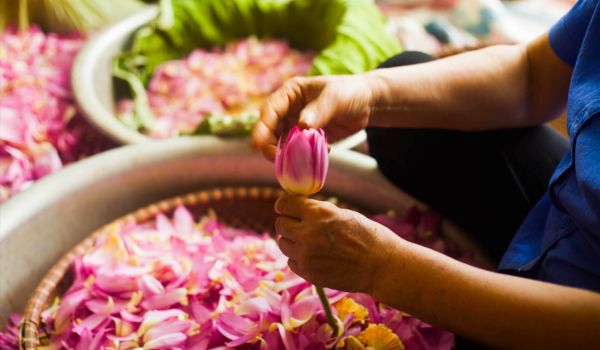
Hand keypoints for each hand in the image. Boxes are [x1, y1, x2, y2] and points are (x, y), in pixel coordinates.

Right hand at [251, 75, 374, 159]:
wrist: (368, 103)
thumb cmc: (349, 92)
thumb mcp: (334, 98)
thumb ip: (318, 111)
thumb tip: (302, 125)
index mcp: (291, 93)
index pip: (271, 109)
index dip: (262, 127)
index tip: (258, 144)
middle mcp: (290, 109)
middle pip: (271, 129)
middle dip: (269, 144)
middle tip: (273, 158)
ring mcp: (297, 125)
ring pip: (283, 142)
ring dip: (286, 153)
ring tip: (294, 162)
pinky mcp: (307, 138)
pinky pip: (299, 150)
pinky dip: (304, 156)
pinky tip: (323, 151)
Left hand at [274, 194, 401, 293]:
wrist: (381, 265)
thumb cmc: (366, 236)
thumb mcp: (341, 214)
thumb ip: (317, 211)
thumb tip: (296, 208)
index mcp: (318, 214)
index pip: (284, 204)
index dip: (285, 206)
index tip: (288, 208)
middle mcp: (308, 233)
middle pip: (280, 224)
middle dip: (288, 223)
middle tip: (300, 226)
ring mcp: (306, 255)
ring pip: (283, 243)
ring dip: (292, 241)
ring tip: (310, 242)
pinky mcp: (308, 273)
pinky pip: (291, 261)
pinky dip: (299, 258)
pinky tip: (315, 256)